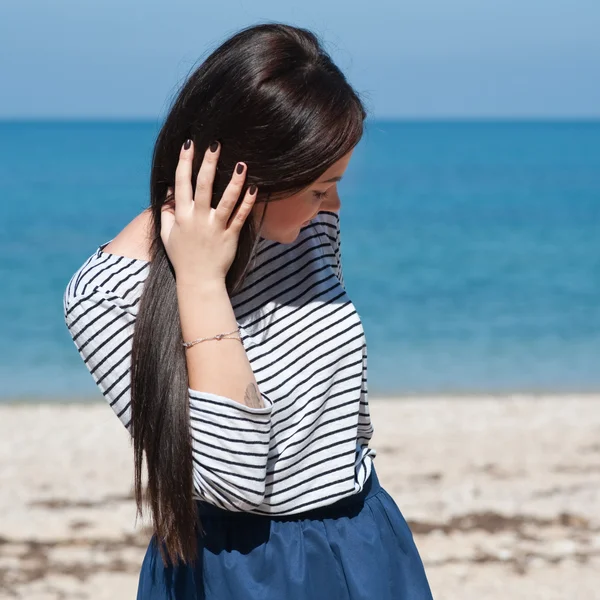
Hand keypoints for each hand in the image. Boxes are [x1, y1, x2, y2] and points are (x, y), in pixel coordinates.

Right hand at [160, 140, 257, 285]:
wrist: (198, 281)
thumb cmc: (182, 257)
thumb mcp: (167, 235)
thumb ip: (165, 212)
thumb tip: (168, 191)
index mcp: (181, 216)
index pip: (181, 183)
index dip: (184, 162)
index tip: (188, 144)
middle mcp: (198, 218)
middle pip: (203, 186)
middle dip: (208, 163)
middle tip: (215, 143)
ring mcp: (215, 227)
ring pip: (225, 200)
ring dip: (233, 181)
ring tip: (241, 163)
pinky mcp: (230, 236)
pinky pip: (240, 217)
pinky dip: (247, 203)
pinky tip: (253, 188)